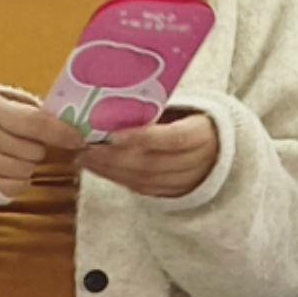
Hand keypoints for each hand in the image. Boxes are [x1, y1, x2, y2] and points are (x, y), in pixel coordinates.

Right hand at [0, 91, 87, 198]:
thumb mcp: (1, 103)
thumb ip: (30, 110)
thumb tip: (65, 122)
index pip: (36, 123)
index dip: (61, 133)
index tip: (77, 139)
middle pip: (33, 150)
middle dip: (38, 148)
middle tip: (26, 142)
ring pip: (26, 170)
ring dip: (27, 164)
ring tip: (12, 155)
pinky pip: (15, 186)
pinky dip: (18, 180)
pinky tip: (7, 169)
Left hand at [86, 110, 221, 198]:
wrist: (212, 144)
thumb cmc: (186, 118)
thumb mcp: (179, 108)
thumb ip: (154, 109)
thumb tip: (114, 102)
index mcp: (202, 134)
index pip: (174, 138)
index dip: (144, 138)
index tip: (114, 135)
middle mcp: (197, 161)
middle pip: (153, 164)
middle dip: (116, 157)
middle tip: (87, 148)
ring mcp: (185, 181)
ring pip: (145, 180)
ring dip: (111, 170)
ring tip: (85, 158)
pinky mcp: (172, 193)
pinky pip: (142, 189)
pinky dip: (117, 179)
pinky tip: (99, 169)